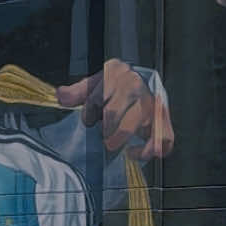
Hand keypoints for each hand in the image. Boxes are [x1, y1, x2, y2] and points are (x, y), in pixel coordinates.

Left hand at [57, 62, 173, 161]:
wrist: (143, 80)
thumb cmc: (116, 85)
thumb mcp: (95, 83)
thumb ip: (78, 92)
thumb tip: (62, 96)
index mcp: (117, 73)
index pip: (98, 95)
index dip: (90, 110)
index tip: (89, 118)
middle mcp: (136, 85)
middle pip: (113, 113)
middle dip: (104, 127)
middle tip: (103, 132)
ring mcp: (151, 102)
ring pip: (135, 125)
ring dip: (120, 138)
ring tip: (112, 142)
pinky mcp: (162, 119)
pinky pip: (162, 137)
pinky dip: (148, 149)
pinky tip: (134, 153)